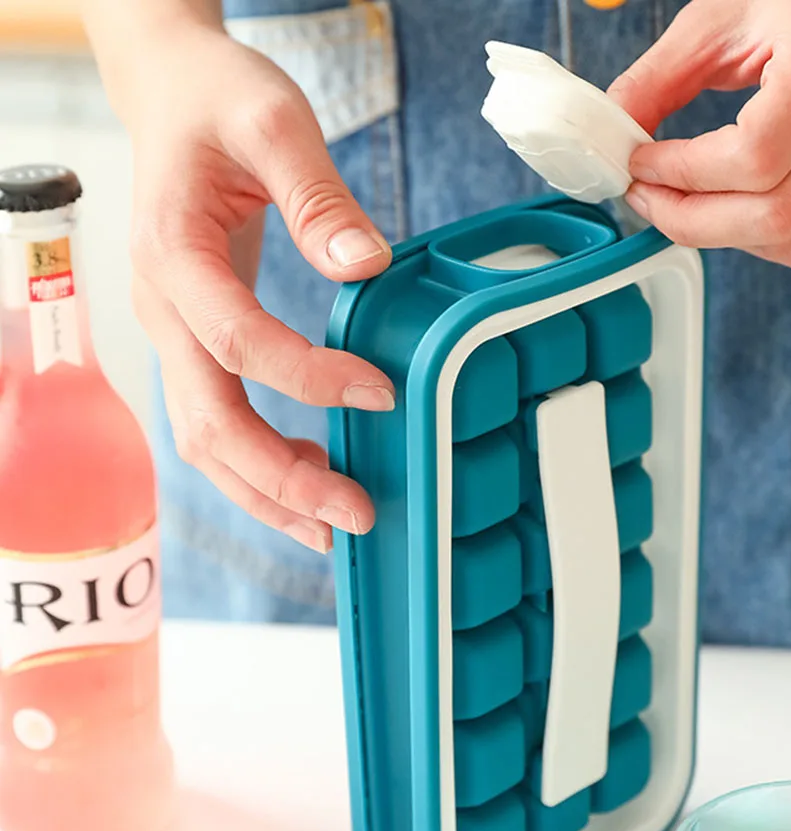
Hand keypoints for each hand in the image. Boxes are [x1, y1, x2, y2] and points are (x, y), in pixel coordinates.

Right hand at [125, 24, 393, 552]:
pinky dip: (262, 466)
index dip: (309, 378)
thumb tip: (366, 267)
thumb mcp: (273, 122)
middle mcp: (163, 310)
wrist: (173, 100)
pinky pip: (220, 422)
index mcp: (173, 255)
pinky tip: (311, 481)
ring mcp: (175, 335)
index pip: (237, 341)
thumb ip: (317, 196)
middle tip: (355, 515)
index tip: (383, 391)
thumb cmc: (218, 104)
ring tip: (334, 526)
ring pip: (206, 442)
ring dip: (269, 492)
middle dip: (281, 480)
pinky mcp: (197, 345)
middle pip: (208, 423)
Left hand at [609, 0, 790, 268]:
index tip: (641, 165)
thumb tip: (609, 137)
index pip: (755, 157)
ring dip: (721, 234)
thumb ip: (657, 80)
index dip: (684, 175)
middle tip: (650, 199)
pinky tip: (734, 207)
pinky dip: (758, 240)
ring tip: (688, 200)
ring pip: (789, 239)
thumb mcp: (719, 19)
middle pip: (774, 214)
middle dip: (692, 221)